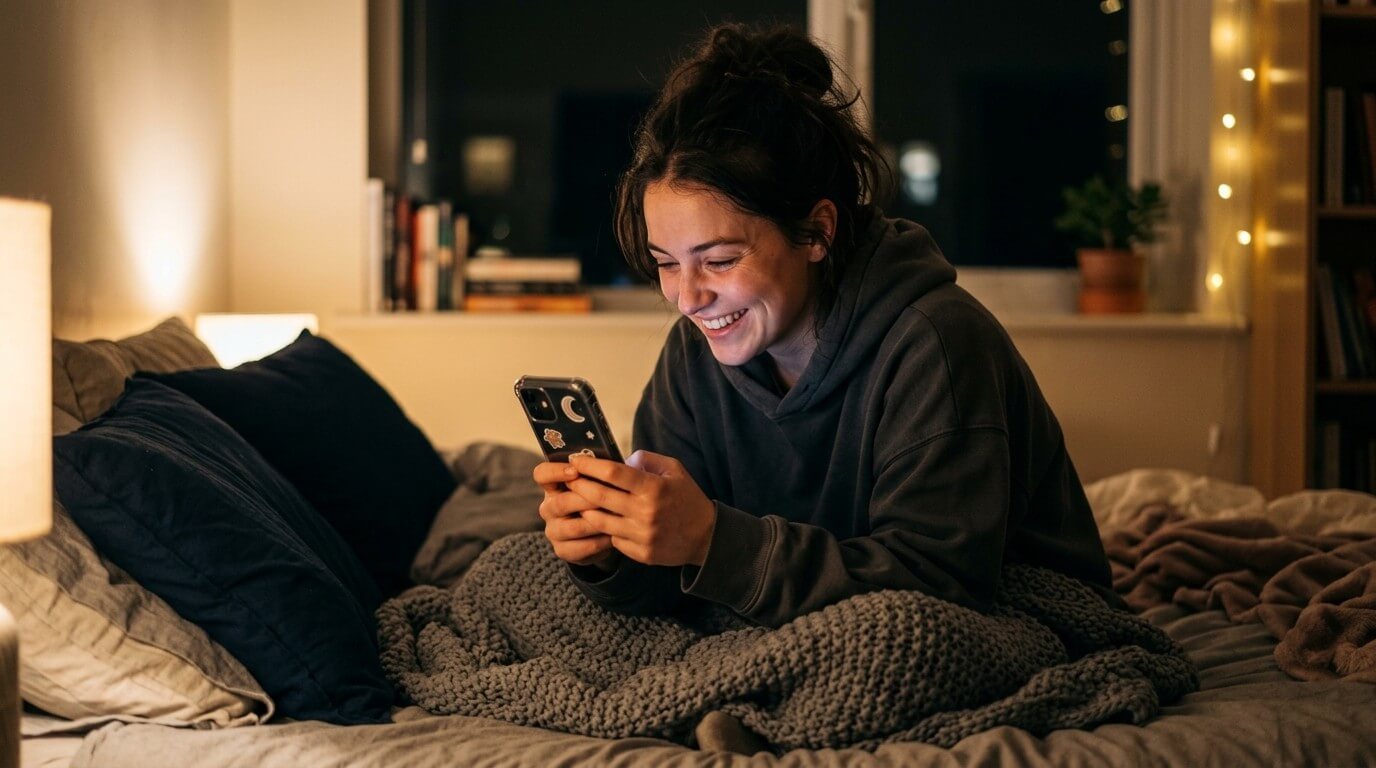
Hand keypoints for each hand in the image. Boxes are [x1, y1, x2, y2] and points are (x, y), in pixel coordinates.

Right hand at [532, 461, 615, 569]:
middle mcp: (548, 508)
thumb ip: (603, 473)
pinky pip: (581, 547)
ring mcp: (553, 531)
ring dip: (595, 523)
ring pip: (572, 527)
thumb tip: (625, 460)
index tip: (575, 471)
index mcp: (553, 487)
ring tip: (614, 518)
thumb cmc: (602, 501)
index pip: (542, 474)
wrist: (601, 534)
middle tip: (606, 497)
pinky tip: (613, 536)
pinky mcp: (563, 550)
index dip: (555, 471)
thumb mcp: (600, 484)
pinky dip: (599, 541)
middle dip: (585, 499)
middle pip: (560, 502)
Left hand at [565, 451, 716, 566]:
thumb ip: (646, 460)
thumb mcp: (674, 470)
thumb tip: (619, 460)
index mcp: (654, 488)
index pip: (613, 473)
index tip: (575, 460)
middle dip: (578, 486)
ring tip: (579, 500)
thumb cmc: (687, 498)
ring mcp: (642, 535)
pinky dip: (606, 529)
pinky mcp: (641, 553)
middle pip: (599, 497)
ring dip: (585, 509)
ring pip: (600, 521)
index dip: (590, 465)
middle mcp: (646, 512)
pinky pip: (613, 539)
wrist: (706, 537)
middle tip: (569, 479)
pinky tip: (603, 520)